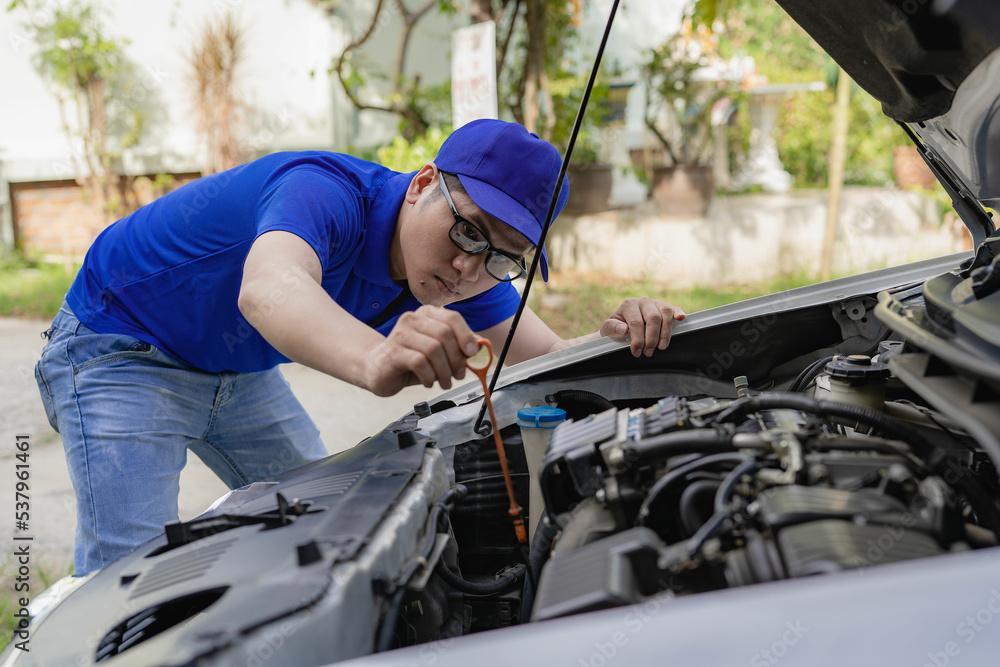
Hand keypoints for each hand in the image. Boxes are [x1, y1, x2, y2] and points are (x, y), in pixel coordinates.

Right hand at [362, 306, 480, 395]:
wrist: (377, 368)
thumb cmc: (410, 359)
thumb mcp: (439, 352)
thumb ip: (458, 347)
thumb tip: (481, 348)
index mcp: (427, 314)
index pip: (453, 318)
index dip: (466, 335)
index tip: (472, 353)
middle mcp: (413, 319)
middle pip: (445, 334)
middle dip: (456, 358)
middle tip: (458, 374)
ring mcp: (401, 333)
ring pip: (433, 349)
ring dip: (444, 371)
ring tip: (444, 381)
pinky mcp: (393, 351)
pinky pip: (420, 362)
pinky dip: (429, 376)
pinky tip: (428, 381)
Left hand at [600, 297, 685, 357]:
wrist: (620, 326)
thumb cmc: (615, 328)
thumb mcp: (607, 329)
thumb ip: (611, 328)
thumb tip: (623, 329)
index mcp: (629, 305)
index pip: (636, 322)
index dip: (638, 339)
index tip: (637, 352)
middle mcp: (643, 301)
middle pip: (653, 318)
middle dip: (652, 338)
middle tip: (648, 352)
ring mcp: (655, 303)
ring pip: (665, 313)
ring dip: (665, 332)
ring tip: (661, 347)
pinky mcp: (665, 308)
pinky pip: (673, 308)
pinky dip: (678, 313)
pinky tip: (681, 319)